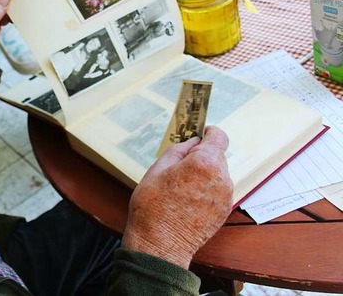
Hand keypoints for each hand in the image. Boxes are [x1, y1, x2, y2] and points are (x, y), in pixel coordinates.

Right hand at [121, 126, 232, 268]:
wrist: (159, 244)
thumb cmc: (153, 207)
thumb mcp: (157, 168)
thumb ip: (179, 150)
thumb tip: (192, 142)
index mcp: (205, 163)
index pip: (219, 137)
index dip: (209, 133)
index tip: (200, 134)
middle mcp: (221, 178)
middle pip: (217, 156)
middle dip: (201, 157)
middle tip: (178, 167)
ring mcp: (225, 196)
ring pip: (217, 174)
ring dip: (203, 175)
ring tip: (180, 188)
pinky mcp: (224, 211)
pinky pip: (217, 191)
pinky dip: (205, 190)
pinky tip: (186, 200)